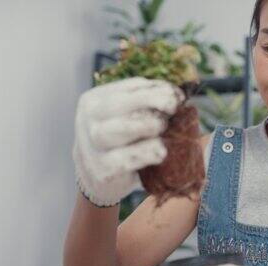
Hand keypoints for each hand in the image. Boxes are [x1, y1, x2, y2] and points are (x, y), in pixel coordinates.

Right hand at [73, 77, 184, 205]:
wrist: (99, 177)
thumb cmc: (122, 140)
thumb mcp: (129, 117)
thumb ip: (149, 104)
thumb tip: (178, 95)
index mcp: (96, 100)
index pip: (130, 87)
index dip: (158, 89)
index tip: (179, 96)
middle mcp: (89, 120)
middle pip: (117, 104)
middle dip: (150, 101)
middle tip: (173, 108)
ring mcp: (92, 145)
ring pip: (117, 129)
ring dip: (145, 126)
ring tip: (163, 129)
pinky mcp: (101, 170)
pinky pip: (123, 160)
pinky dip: (145, 154)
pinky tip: (160, 153)